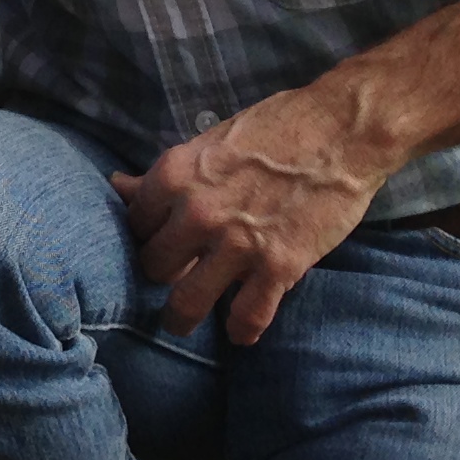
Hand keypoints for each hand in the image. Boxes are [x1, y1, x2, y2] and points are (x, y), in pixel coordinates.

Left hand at [110, 82, 393, 341]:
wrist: (342, 130)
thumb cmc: (276, 128)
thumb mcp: (207, 142)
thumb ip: (164, 175)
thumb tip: (117, 186)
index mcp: (174, 176)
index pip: (133, 226)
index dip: (145, 238)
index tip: (156, 245)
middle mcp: (196, 213)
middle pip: (153, 267)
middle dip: (161, 276)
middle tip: (174, 278)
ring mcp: (236, 243)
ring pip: (187, 303)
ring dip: (183, 318)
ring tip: (184, 322)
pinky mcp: (278, 267)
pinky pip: (247, 317)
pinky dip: (242, 330)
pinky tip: (240, 331)